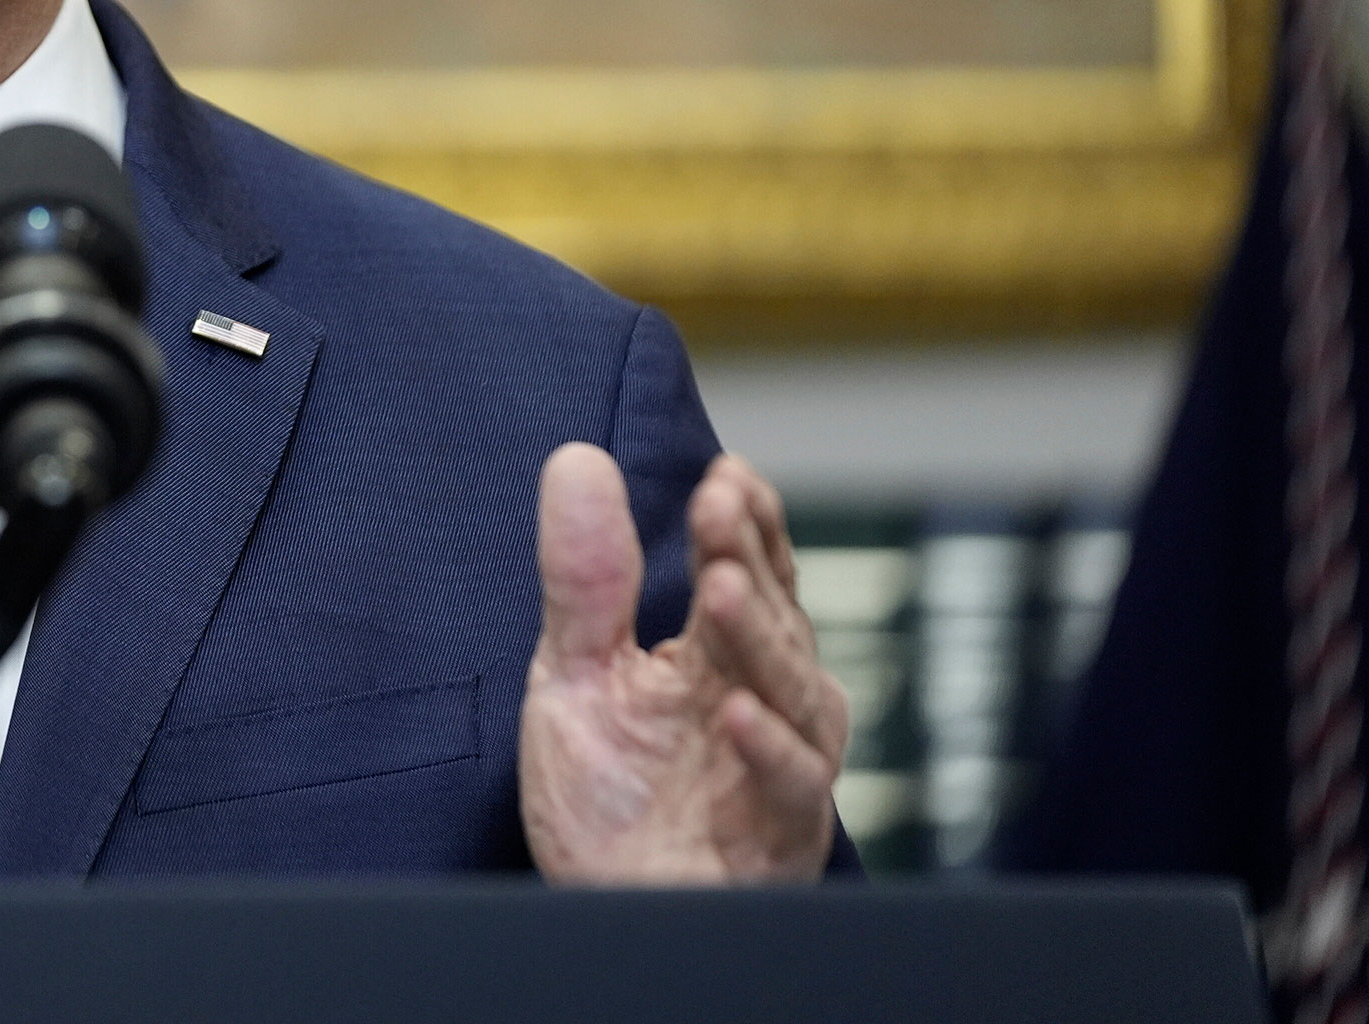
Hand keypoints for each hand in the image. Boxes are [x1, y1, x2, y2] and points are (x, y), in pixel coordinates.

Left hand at [517, 445, 844, 882]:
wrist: (603, 910)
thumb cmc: (607, 795)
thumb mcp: (576, 672)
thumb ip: (585, 578)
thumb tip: (576, 457)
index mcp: (718, 656)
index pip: (747, 573)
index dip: (742, 523)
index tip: (722, 474)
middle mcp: (762, 701)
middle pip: (771, 618)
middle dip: (748, 559)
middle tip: (720, 504)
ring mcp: (778, 767)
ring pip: (792, 692)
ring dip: (759, 638)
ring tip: (723, 588)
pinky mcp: (779, 835)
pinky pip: (790, 787)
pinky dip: (768, 750)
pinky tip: (734, 712)